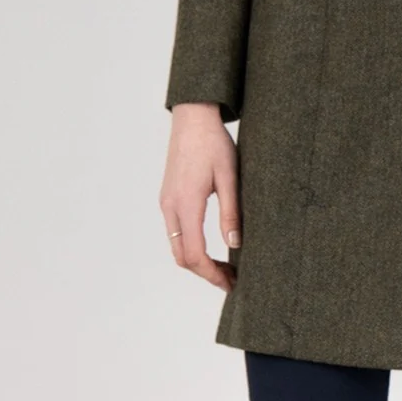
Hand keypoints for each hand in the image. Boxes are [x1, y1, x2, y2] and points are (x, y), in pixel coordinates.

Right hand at [159, 103, 240, 291]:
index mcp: (186, 203)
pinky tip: (210, 245)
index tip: (231, 283)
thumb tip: (235, 246)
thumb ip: (231, 213)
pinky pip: (175, 232)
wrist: (192, 117)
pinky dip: (191, 246)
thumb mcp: (229, 177)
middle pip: (182, 257)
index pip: (195, 255)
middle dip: (205, 273)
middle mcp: (171, 207)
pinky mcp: (168, 196)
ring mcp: (166, 202)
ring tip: (224, 266)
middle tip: (231, 279)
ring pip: (176, 246)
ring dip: (197, 261)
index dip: (212, 274)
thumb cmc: (213, 143)